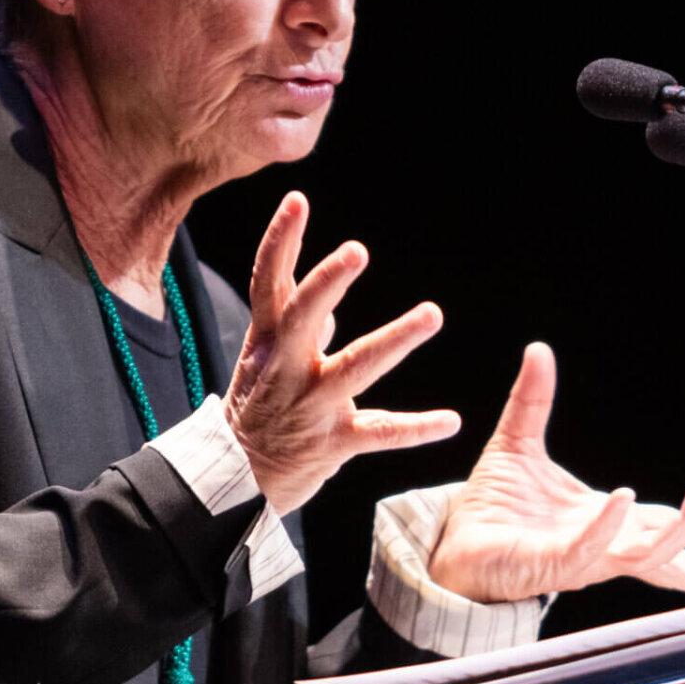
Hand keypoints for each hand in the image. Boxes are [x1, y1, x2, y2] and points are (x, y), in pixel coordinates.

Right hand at [223, 193, 460, 515]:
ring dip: (395, 338)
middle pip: (303, 317)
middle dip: (328, 282)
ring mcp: (310, 406)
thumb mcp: (263, 361)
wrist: (233, 483)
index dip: (280, 240)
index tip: (297, 200)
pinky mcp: (333, 443)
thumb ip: (295, 325)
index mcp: (268, 341)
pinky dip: (417, 428)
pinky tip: (451, 421)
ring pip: (355, 368)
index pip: (268, 282)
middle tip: (358, 250)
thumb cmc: (255, 413)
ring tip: (432, 313)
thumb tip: (326, 302)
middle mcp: (284, 368)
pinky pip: (381, 433)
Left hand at [427, 342, 684, 603]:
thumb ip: (534, 401)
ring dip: (682, 531)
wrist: (448, 543)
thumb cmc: (490, 509)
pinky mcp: (550, 565)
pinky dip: (609, 529)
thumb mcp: (518, 444)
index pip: (673, 529)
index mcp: (610, 526)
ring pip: (648, 559)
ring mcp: (583, 560)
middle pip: (678, 560)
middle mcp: (605, 550)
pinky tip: (624, 501)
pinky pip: (588, 552)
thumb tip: (539, 350)